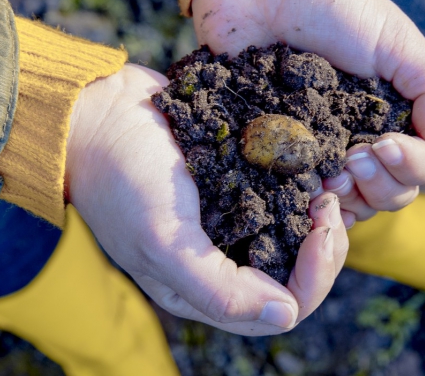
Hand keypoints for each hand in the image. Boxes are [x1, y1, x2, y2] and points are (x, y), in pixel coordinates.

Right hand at [65, 64, 348, 334]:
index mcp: (200, 287)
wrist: (95, 109)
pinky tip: (315, 163)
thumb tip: (285, 316)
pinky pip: (282, 195)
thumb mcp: (162, 241)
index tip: (320, 225)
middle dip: (324, 246)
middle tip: (328, 201)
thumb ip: (218, 290)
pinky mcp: (233, 180)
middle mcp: (220, 259)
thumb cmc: (121, 176)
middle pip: (297, 275)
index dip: (313, 276)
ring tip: (325, 181)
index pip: (281, 308)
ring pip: (295, 235)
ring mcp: (228, 218)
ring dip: (318, 214)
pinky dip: (305, 184)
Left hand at [192, 0, 424, 225]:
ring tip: (327, 178)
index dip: (408, 168)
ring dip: (344, 200)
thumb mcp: (399, 42)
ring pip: (342, 204)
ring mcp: (311, 150)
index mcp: (391, 119)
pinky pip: (287, 194)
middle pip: (384, 197)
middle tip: (353, 158)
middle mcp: (355, 141)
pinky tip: (297, 191)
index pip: (417, 171)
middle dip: (378, 187)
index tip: (384, 144)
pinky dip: (298, 202)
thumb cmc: (337, 5)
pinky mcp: (270, 150)